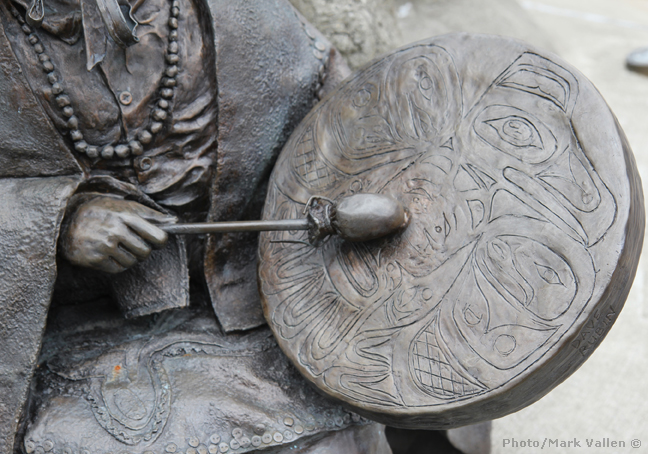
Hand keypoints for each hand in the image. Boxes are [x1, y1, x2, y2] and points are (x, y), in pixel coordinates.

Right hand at [60, 196, 175, 272]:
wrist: (65, 221)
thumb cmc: (100, 211)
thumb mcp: (124, 205)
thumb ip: (150, 214)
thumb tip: (174, 221)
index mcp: (126, 215)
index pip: (158, 236)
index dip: (161, 240)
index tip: (158, 240)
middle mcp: (115, 230)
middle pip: (146, 251)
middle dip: (144, 249)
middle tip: (135, 243)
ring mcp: (105, 245)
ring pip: (133, 261)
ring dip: (130, 257)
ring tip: (119, 246)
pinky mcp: (95, 259)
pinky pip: (119, 268)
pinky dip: (118, 264)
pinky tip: (109, 253)